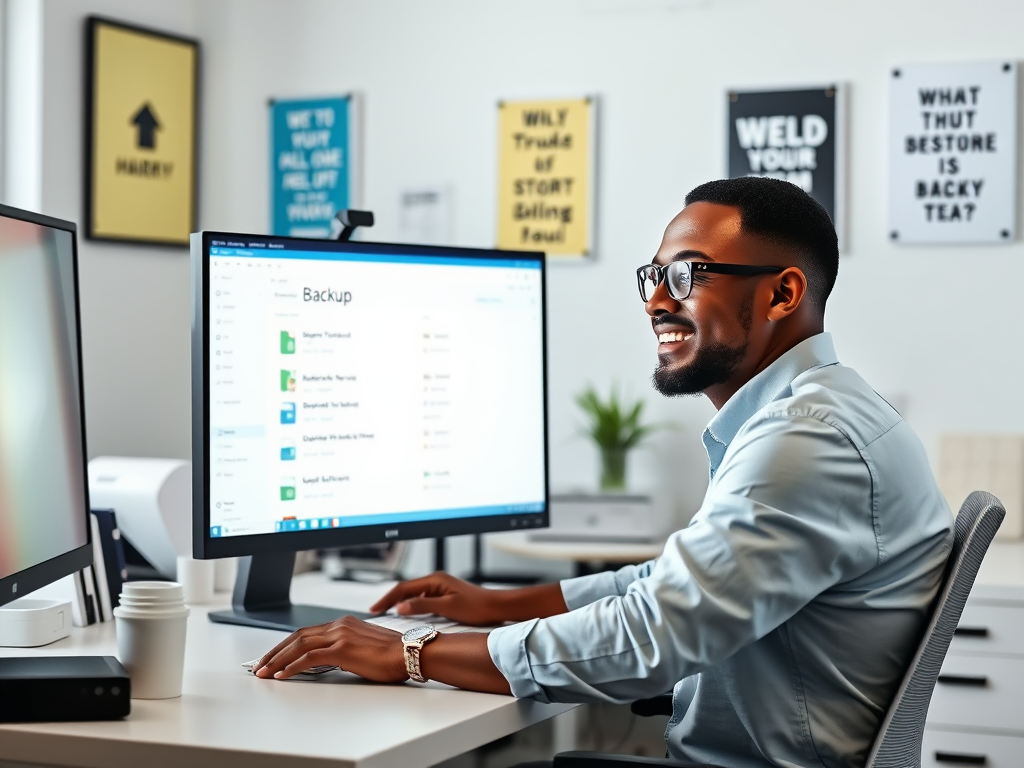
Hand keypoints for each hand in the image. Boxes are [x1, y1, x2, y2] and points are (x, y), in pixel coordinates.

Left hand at [253, 615, 405, 681]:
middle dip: (275, 652)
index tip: (274, 657)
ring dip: (278, 660)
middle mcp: (339, 625)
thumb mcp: (364, 647)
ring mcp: (340, 635)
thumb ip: (346, 649)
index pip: (306, 632)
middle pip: (297, 636)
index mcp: (344, 623)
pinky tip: (282, 676)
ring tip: (265, 672)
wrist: (410, 653)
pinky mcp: (342, 649)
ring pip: (299, 646)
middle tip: (260, 665)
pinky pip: (309, 658)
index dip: (286, 645)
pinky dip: (292, 667)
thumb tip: (332, 660)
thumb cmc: (394, 654)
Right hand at [370, 572, 568, 625]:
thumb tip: (401, 606)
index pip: (404, 588)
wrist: (496, 607)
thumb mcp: (448, 608)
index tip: (375, 608)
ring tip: (386, 614)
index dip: (387, 598)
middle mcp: (436, 581)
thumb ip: (423, 606)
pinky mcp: (444, 596)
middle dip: (390, 600)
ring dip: (400, 603)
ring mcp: (440, 588)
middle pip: (406, 590)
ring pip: (413, 595)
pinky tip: (406, 616)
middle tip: (375, 611)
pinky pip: (422, 600)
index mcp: (435, 580)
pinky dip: (411, 607)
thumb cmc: (477, 607)